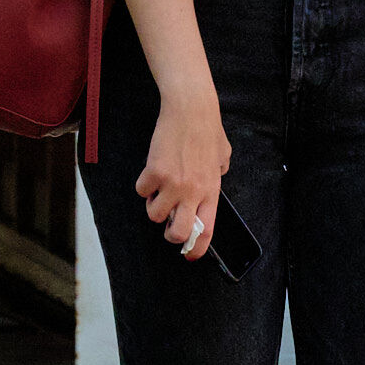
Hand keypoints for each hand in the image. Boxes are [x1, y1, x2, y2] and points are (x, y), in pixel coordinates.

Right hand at [136, 81, 230, 260]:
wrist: (191, 109)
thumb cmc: (208, 129)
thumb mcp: (222, 156)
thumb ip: (218, 173)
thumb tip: (214, 179)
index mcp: (211, 191)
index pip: (206, 230)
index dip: (196, 249)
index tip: (189, 255)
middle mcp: (192, 192)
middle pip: (177, 233)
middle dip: (169, 234)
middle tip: (168, 221)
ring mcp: (173, 184)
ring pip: (154, 215)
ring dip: (153, 206)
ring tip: (159, 190)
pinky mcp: (154, 172)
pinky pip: (141, 192)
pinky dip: (143, 185)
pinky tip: (151, 172)